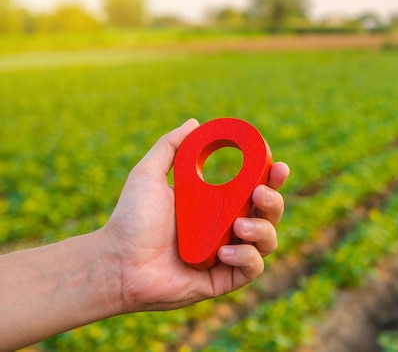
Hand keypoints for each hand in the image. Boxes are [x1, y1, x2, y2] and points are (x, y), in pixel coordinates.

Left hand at [99, 119, 288, 312]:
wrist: (115, 262)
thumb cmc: (130, 220)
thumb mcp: (148, 174)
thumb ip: (171, 146)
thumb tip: (194, 123)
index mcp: (217, 203)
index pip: (255, 188)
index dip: (271, 177)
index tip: (276, 166)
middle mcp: (227, 228)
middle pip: (269, 213)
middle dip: (273, 201)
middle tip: (259, 194)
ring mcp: (227, 254)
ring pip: (268, 240)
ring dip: (262, 230)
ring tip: (238, 225)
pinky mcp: (223, 279)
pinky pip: (252, 268)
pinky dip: (246, 257)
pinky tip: (224, 251)